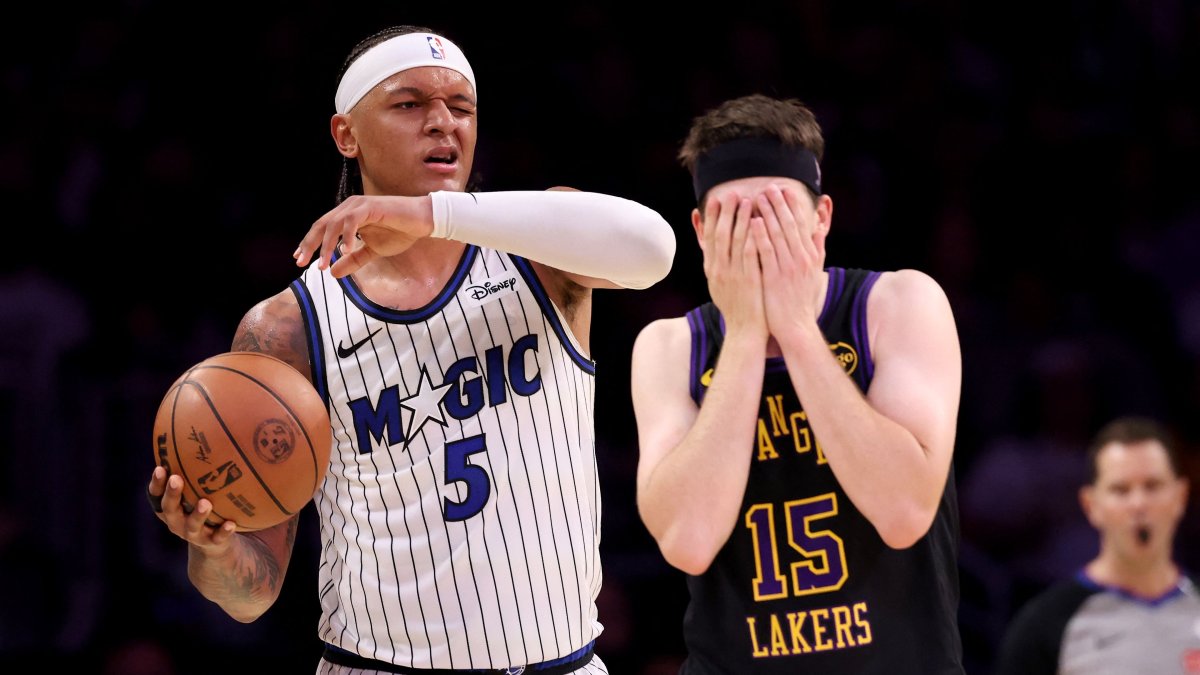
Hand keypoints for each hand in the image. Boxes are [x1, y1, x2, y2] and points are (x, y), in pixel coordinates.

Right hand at [147, 465, 238, 549]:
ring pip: (191, 526)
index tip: (160, 467)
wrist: (214, 543)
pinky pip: (217, 539)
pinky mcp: (211, 544)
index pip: (156, 494)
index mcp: (170, 506)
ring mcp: (193, 534)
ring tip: (205, 503)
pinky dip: (223, 532)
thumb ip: (198, 468)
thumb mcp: (198, 488)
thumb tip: (210, 428)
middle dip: (172, 493)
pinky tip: (232, 523)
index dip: (156, 482)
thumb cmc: (204, 504)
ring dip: (197, 514)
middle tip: (176, 479)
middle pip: (169, 508)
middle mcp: (177, 520)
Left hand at [293, 195, 434, 277]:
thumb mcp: (372, 251)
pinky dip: (346, 236)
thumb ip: (353, 260)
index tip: (299, 260)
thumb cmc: (399, 233)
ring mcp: (359, 205)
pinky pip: (352, 221)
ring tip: (322, 264)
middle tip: (301, 262)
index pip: (322, 228)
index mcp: (347, 215)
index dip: (309, 243)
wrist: (422, 222)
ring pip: (333, 224)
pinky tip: (345, 251)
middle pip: (321, 225)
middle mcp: (349, 207)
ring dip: (326, 245)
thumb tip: (333, 273)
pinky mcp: (370, 207)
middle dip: (309, 244)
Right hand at [701, 192, 767, 338]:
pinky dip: (753, 237)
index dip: (713, 217)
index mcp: (712, 270)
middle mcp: (719, 270)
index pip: (710, 238)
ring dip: (740, 219)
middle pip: (720, 235)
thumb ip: (718, 264)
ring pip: (735, 241)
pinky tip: (758, 223)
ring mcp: (733, 275)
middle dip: (725, 212)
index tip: (716, 200)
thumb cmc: (737, 307)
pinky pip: (750, 254)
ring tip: (747, 200)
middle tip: (730, 193)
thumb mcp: (720, 285)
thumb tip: (714, 246)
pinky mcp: (748, 280)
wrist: (744, 331)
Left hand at [753, 184, 825, 334]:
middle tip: (769, 186)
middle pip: (790, 225)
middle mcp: (801, 258)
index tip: (784, 190)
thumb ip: (817, 249)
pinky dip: (760, 235)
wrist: (795, 325)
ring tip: (758, 197)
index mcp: (809, 255)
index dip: (792, 205)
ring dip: (768, 214)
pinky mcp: (774, 277)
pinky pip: (767, 252)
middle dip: (779, 204)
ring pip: (777, 234)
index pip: (801, 225)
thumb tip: (819, 229)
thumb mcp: (814, 272)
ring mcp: (788, 267)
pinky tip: (753, 222)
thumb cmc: (801, 300)